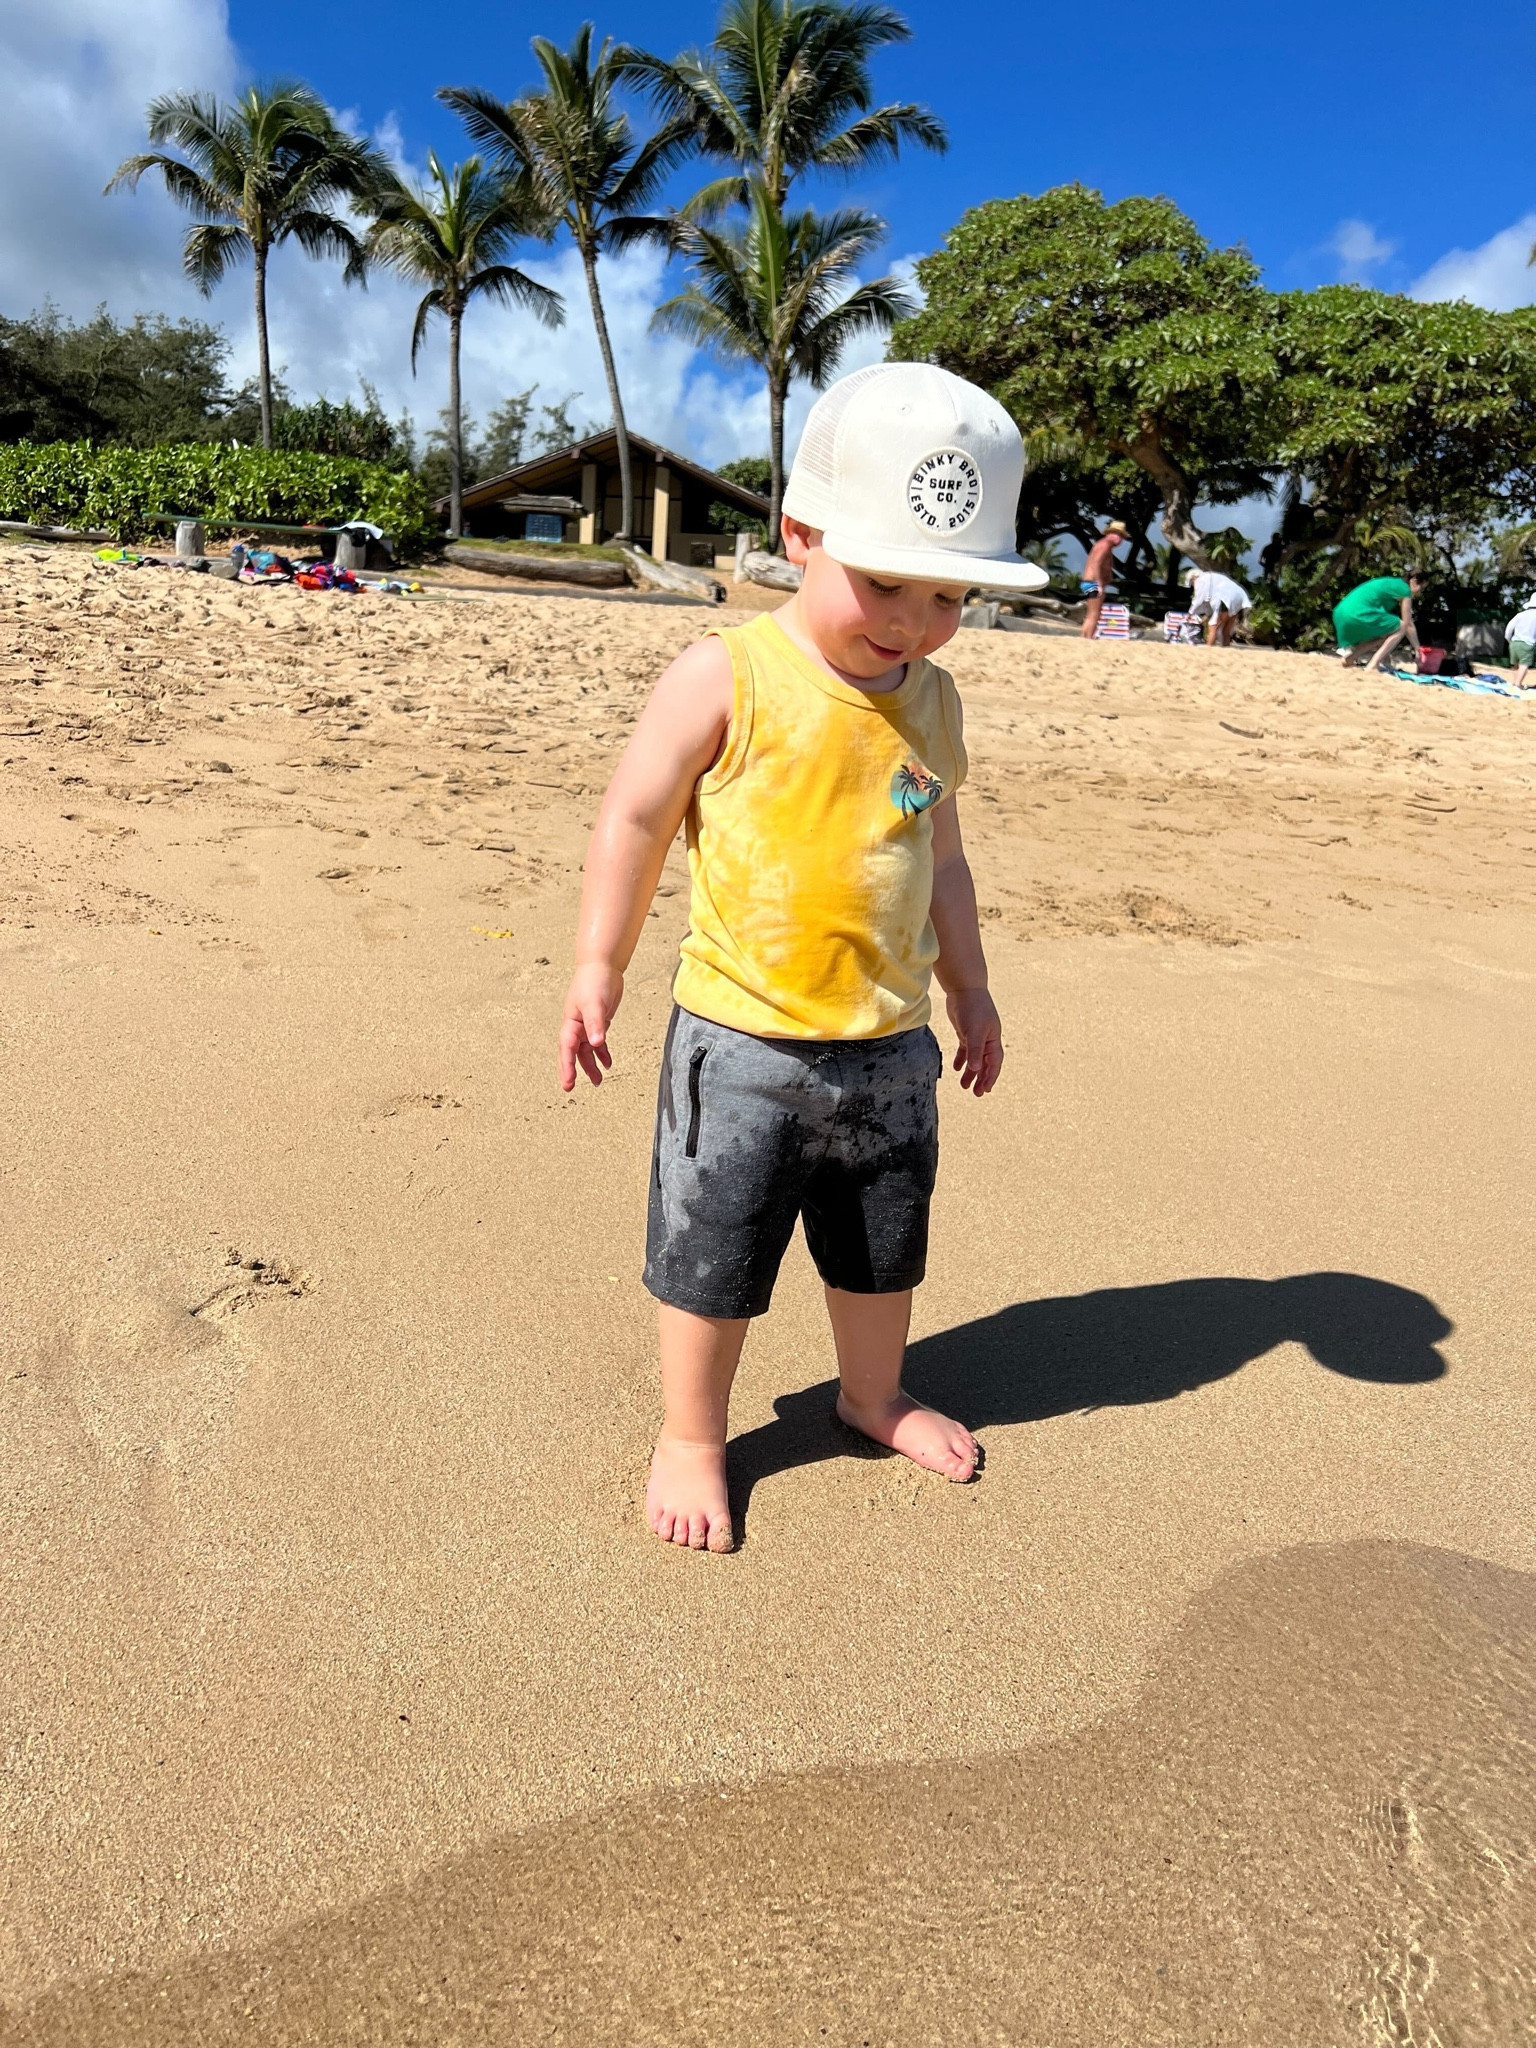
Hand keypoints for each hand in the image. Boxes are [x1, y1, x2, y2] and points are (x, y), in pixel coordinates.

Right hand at [559, 962, 623, 1090]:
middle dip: (571, 1070)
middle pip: (571, 1052)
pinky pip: (597, 1043)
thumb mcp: (595, 1003)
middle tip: (570, 1087)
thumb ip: (595, 1024)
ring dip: (590, 1065)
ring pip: (585, 1050)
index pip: (567, 1048)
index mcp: (571, 1022)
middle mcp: (576, 1025)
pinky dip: (602, 1053)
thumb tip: (596, 1043)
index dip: (567, 1066)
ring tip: (598, 1082)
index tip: (568, 1083)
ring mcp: (586, 1024)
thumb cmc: (594, 980)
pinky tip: (607, 1063)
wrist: (603, 965)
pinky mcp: (598, 1021)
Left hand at [945, 986, 1003, 1095]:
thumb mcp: (974, 1031)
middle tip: (976, 1093)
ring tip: (964, 1086)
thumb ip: (974, 1050)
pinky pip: (965, 1049)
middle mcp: (987, 1039)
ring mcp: (976, 1035)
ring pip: (975, 1058)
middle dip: (981, 1078)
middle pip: (985, 1063)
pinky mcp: (965, 1031)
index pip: (994, 1062)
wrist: (964, 988)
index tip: (985, 1090)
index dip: (990, 1077)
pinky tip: (956, 1069)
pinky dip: (962, 1059)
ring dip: (971, 1072)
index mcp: (993, 1039)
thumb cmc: (973, 1008)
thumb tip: (975, 1069)